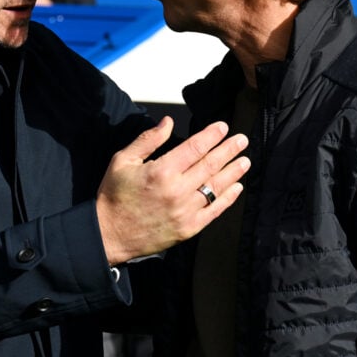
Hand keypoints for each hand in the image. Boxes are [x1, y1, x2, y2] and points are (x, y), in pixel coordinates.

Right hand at [96, 117, 249, 264]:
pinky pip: (214, 210)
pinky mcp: (189, 228)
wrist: (110, 234)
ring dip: (233, 172)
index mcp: (161, 171)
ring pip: (216, 187)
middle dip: (229, 150)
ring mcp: (185, 211)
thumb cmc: (115, 195)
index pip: (195, 147)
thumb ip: (148, 139)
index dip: (211, 135)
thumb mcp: (123, 160)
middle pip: (210, 165)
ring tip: (246, 161)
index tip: (223, 127)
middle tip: (242, 140)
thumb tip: (168, 122)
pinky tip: (237, 187)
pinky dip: (228, 198)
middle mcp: (177, 190)